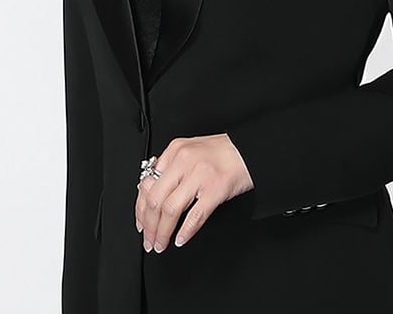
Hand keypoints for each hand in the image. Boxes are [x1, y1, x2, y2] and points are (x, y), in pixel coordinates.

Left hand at [135, 133, 252, 252]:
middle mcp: (184, 161)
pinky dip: (185, 231)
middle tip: (149, 240)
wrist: (252, 150)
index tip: (141, 224)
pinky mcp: (216, 189)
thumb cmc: (223, 152)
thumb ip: (172, 167)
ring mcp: (200, 175)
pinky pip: (195, 216)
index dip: (140, 210)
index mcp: (175, 151)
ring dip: (162, 232)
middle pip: (155, 199)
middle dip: (148, 226)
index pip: (147, 184)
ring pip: (170, 209)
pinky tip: (180, 239)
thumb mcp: (191, 150)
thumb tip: (152, 192)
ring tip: (161, 244)